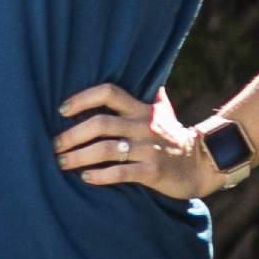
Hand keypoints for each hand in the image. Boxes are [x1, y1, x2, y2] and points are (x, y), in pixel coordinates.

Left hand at [53, 83, 216, 199]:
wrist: (204, 164)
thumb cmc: (175, 138)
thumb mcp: (165, 114)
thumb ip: (153, 99)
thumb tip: (152, 81)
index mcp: (142, 109)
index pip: (109, 93)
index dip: (83, 98)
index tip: (62, 110)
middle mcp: (144, 126)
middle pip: (101, 123)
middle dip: (73, 134)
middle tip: (54, 145)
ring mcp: (149, 148)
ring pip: (107, 149)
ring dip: (79, 156)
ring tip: (62, 163)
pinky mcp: (153, 171)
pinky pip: (121, 172)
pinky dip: (100, 175)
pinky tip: (85, 178)